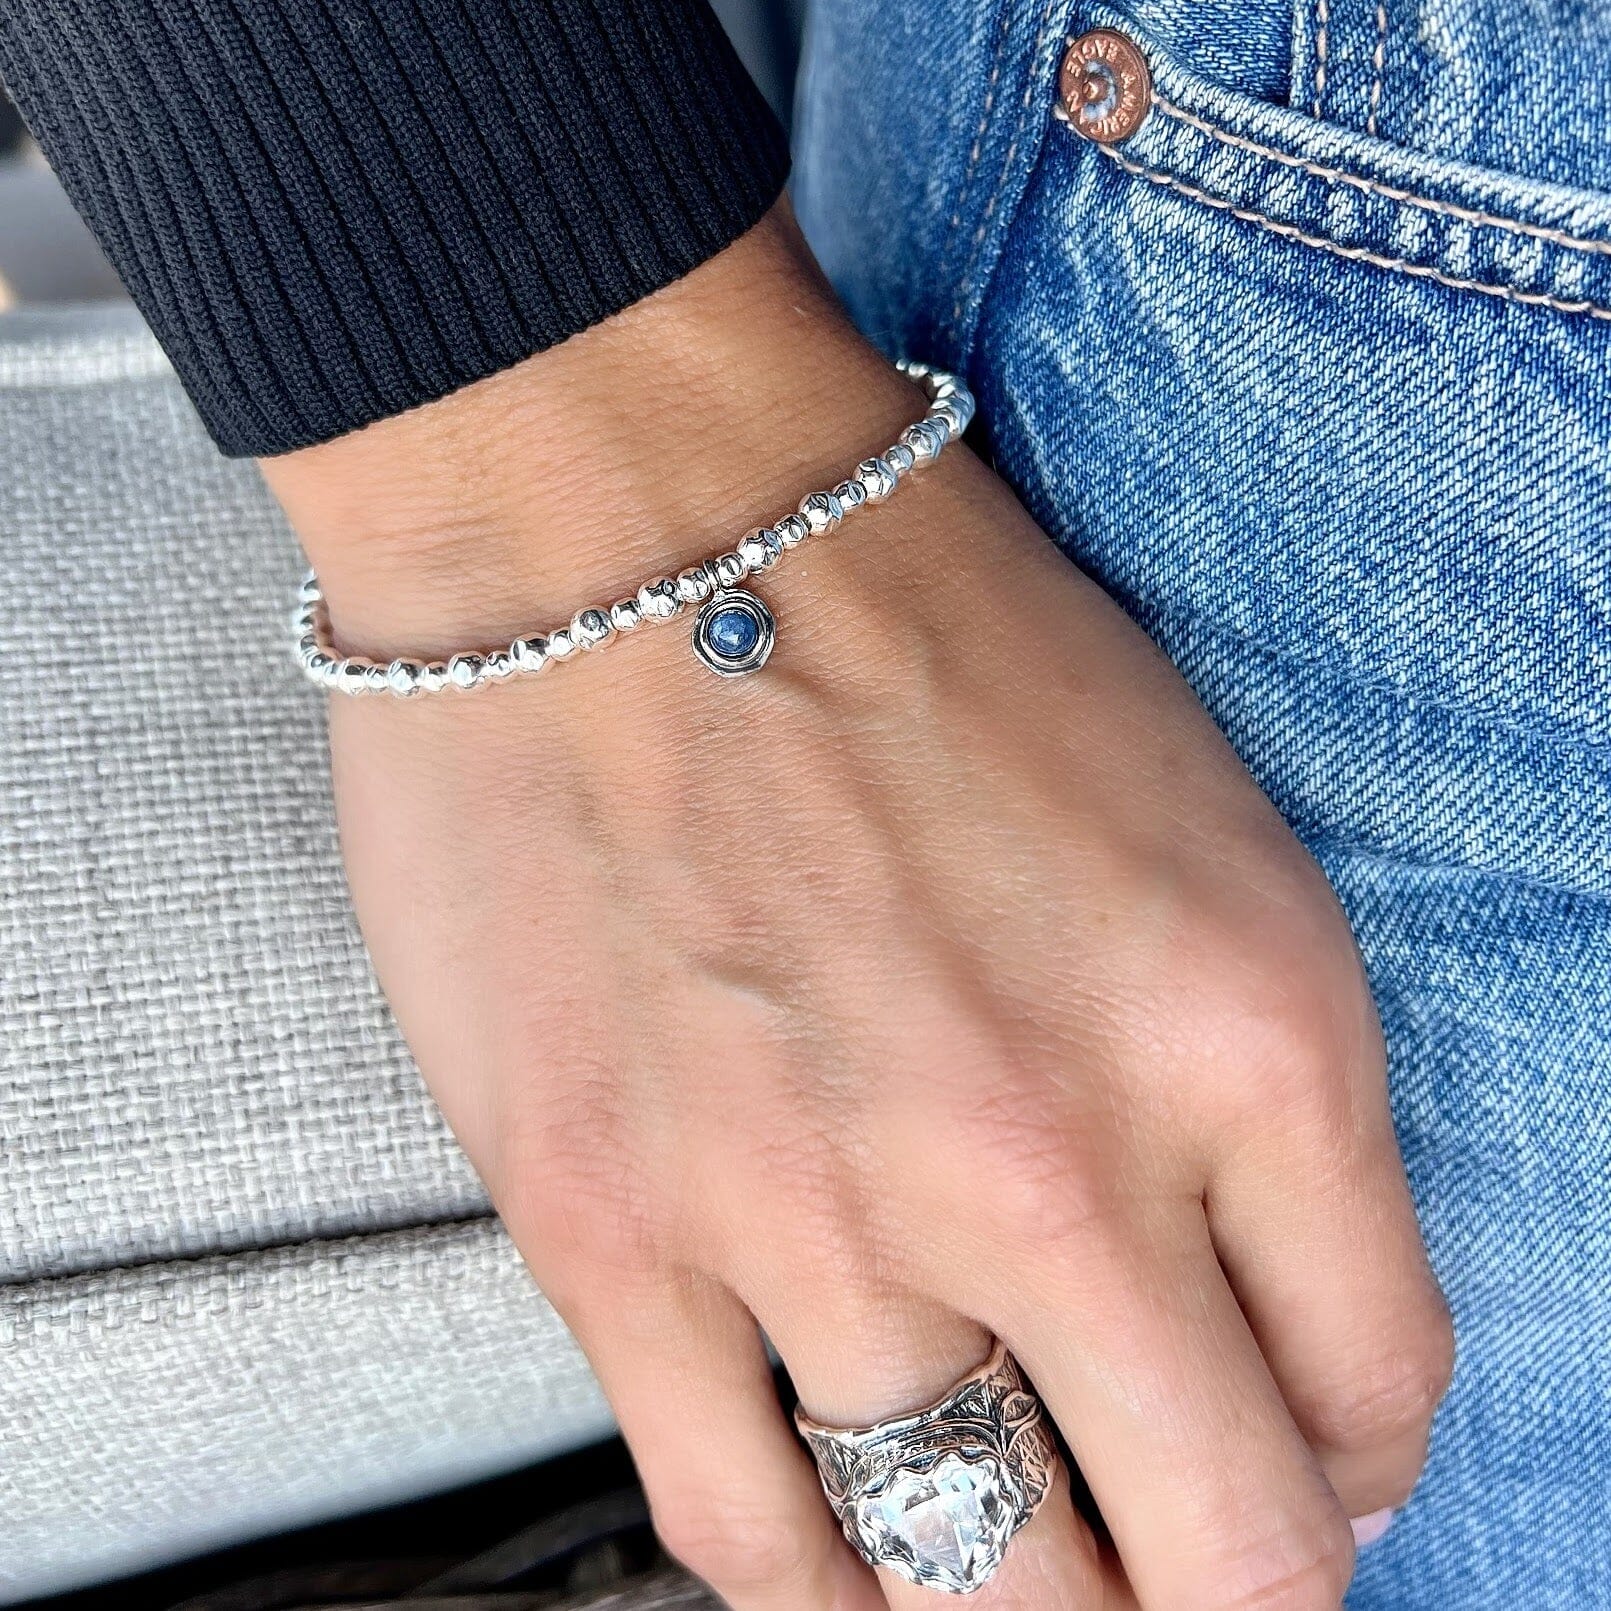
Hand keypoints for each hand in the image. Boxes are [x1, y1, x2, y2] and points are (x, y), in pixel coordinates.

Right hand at [265, 206, 1452, 1609]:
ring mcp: (814, 1214)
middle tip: (1175, 1563)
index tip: (1300, 1458)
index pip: (1383, 1390)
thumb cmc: (903, 631)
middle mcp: (1047, 1159)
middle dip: (1222, 1593)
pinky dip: (828, 1591)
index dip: (1355, 1464)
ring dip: (1029, 1605)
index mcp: (1244, 1031)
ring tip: (1021, 1571)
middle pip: (1226, 1560)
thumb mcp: (1193, 829)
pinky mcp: (611, 1231)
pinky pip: (748, 1536)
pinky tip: (849, 1560)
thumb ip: (1251, 1102)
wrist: (622, 521)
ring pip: (979, 1588)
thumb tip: (1254, 1340)